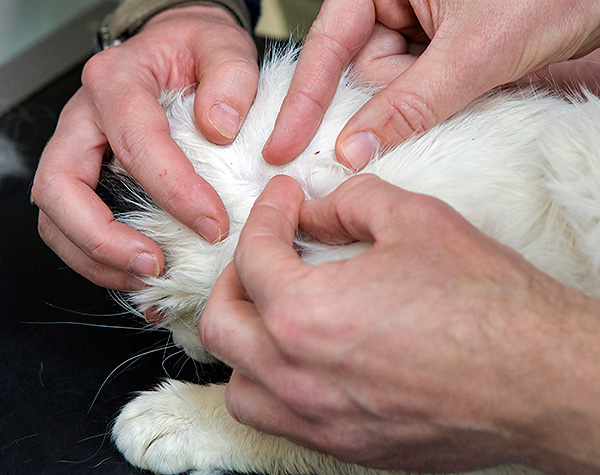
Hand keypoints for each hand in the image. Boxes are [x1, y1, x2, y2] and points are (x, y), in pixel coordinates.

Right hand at [31, 5, 258, 289]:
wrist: (178, 50)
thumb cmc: (198, 52)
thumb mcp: (224, 47)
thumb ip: (231, 78)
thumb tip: (219, 128)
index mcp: (118, 81)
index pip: (137, 143)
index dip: (174, 192)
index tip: (213, 226)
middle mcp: (84, 116)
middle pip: (61, 186)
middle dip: (103, 237)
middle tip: (154, 266)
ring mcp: (78, 147)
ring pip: (55, 214)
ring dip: (94, 257)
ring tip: (145, 279)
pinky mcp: (85, 172)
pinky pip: (71, 222)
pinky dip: (97, 257)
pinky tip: (136, 274)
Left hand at [201, 175, 599, 472]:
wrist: (544, 379)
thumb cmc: (487, 302)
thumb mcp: (416, 219)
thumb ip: (349, 202)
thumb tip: (315, 210)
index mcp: (306, 314)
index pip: (253, 257)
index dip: (265, 216)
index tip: (283, 201)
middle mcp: (300, 377)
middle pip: (222, 323)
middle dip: (235, 276)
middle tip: (266, 252)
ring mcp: (321, 421)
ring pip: (239, 385)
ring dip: (245, 341)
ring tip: (275, 312)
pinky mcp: (348, 447)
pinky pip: (280, 420)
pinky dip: (274, 384)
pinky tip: (306, 357)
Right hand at [262, 0, 599, 169]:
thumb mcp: (472, 51)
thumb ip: (408, 104)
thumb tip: (354, 147)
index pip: (329, 45)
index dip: (304, 99)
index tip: (281, 144)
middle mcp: (392, 1)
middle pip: (358, 72)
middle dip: (377, 105)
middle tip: (398, 119)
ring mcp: (416, 28)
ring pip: (387, 89)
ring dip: (412, 108)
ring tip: (462, 86)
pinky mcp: (438, 52)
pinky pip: (414, 93)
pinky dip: (429, 109)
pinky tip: (455, 98)